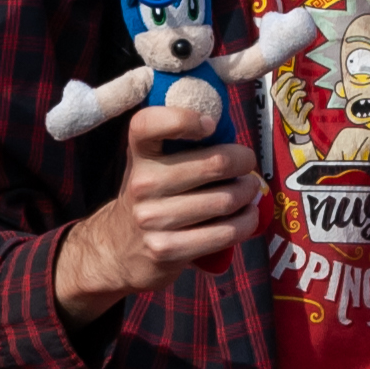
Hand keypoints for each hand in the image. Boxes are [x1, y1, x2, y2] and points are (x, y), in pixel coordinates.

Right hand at [53, 100, 265, 324]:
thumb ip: (180, 146)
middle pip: (213, 163)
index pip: (148, 124)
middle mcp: (141, 183)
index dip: (182, 118)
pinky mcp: (167, 249)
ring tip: (250, 190)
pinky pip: (224, 233)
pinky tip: (248, 216)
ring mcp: (152, 219)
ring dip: (247, 193)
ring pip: (224, 200)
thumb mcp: (152, 165)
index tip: (210, 125)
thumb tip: (232, 138)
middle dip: (242, 161)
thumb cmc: (151, 198)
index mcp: (139, 154)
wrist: (119, 250)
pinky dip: (246, 222)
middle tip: (248, 163)